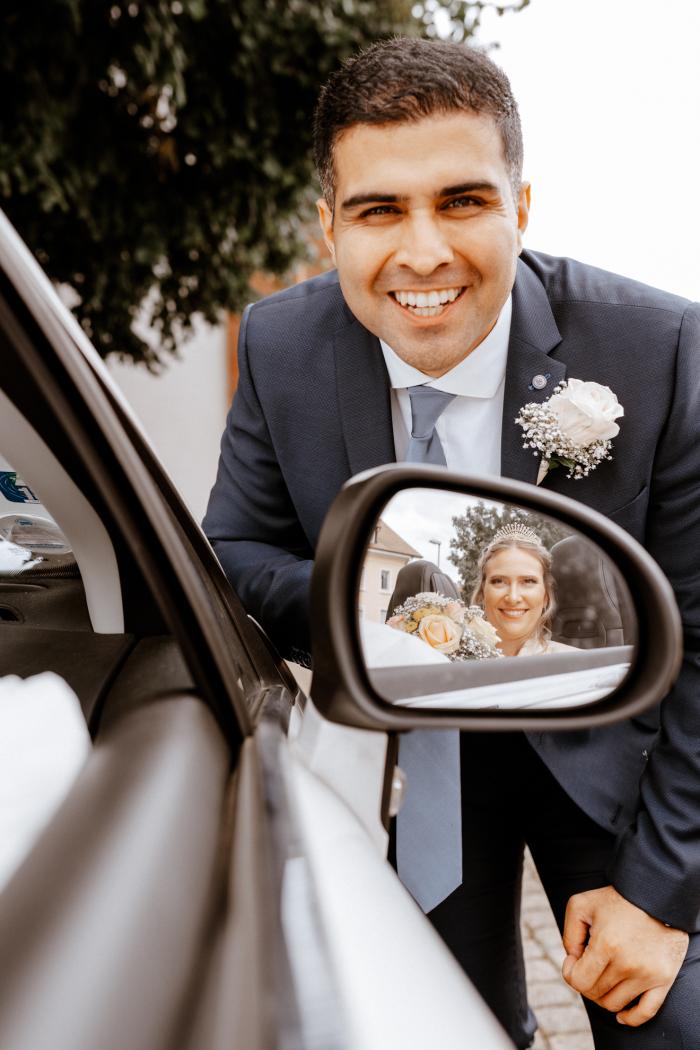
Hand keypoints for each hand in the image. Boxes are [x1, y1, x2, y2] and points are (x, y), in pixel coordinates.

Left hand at [562, 885, 688, 1026]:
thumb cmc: (616, 899)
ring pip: (615, 1004)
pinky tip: (621, 1014)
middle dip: (586, 981)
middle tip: (589, 963)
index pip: (578, 981)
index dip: (570, 972)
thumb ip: (569, 935)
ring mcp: (648, 974)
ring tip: (604, 975)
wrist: (656, 895)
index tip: (574, 959)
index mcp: (606, 945)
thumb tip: (572, 961)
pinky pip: (646, 1012)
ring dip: (604, 994)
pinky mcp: (664, 979)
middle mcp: (628, 964)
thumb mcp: (581, 905)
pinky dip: (631, 1018)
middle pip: (595, 994)